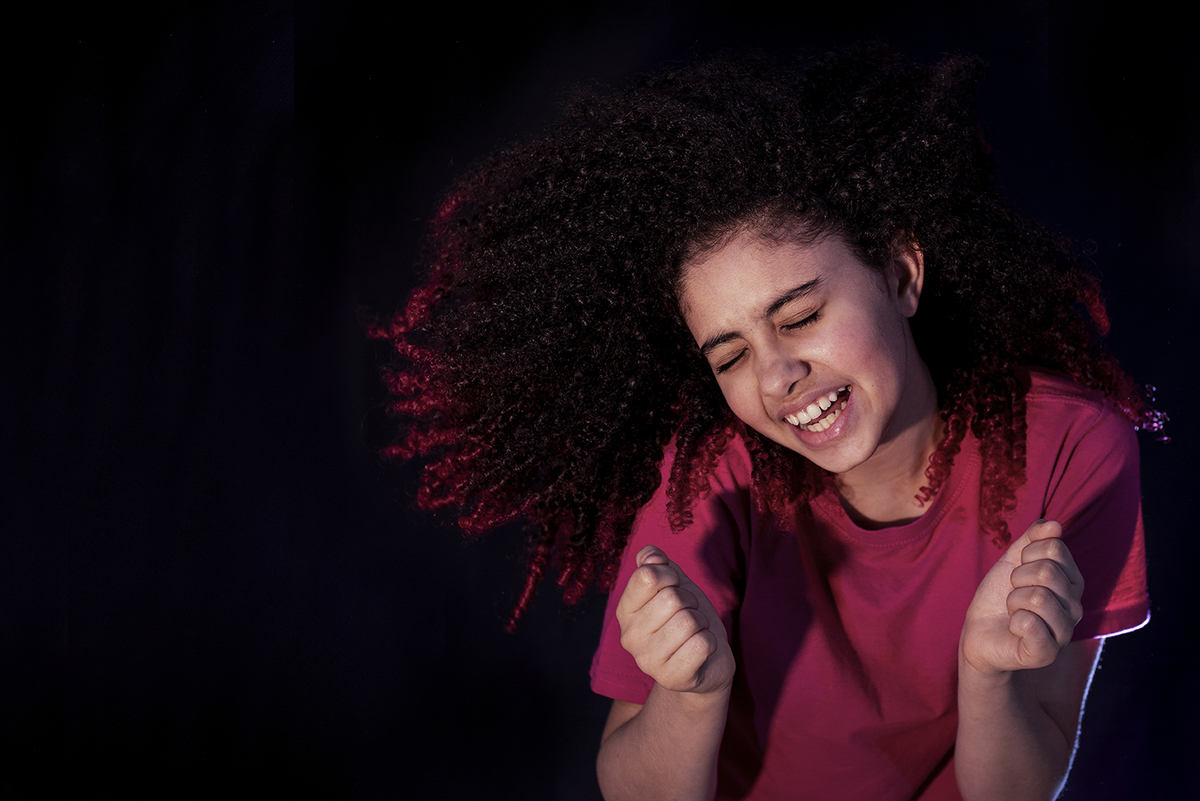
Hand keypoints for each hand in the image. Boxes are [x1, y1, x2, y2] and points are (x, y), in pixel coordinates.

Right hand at [615, 545, 734, 695]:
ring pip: (689, 621)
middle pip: (672, 598)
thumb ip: (657, 565)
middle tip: (689, 616)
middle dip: (691, 602)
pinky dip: (711, 643)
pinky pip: (702, 644)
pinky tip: (702, 651)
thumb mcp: (674, 585)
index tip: (675, 588)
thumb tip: (649, 555)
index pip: (647, 576)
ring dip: (702, 623)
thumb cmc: (688, 618)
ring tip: (695, 633)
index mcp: (625, 610)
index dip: (671, 576)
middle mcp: (629, 637)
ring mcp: (647, 661)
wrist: (707, 661)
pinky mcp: (670, 678)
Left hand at [961, 520, 1084, 675]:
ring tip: (1013, 612)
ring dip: (1013, 601)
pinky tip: (1015, 629)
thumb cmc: (999, 596)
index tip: (1017, 572)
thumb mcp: (1012, 560)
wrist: (980, 632)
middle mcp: (1075, 607)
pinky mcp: (1047, 653)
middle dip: (1017, 579)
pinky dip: (1013, 622)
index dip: (1025, 556)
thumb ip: (1033, 538)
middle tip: (1013, 594)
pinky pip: (1029, 624)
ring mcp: (1064, 632)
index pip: (1054, 547)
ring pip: (1037, 597)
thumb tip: (1054, 523)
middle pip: (1047, 571)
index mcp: (1071, 582)